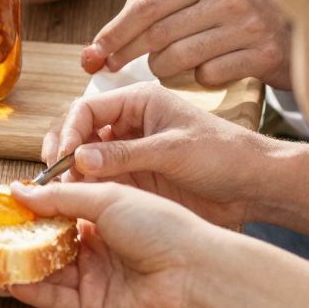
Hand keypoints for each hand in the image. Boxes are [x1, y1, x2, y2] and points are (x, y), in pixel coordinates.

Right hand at [4, 177, 218, 307]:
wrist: (193, 268)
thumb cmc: (161, 224)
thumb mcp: (107, 198)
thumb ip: (60, 198)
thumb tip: (19, 190)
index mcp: (102, 215)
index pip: (56, 211)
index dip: (29, 209)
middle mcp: (96, 246)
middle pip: (48, 244)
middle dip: (19, 240)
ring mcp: (95, 276)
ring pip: (48, 272)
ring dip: (19, 267)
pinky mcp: (95, 306)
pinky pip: (57, 299)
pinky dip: (34, 293)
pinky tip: (10, 283)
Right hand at [41, 81, 271, 230]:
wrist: (254, 186)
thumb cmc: (223, 155)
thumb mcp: (173, 150)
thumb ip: (125, 154)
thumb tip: (79, 159)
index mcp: (138, 103)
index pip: (86, 109)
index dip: (68, 132)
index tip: (62, 158)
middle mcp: (127, 125)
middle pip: (77, 132)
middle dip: (61, 151)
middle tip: (54, 176)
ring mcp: (128, 153)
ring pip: (82, 159)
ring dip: (69, 174)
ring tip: (63, 194)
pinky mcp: (132, 179)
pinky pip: (97, 182)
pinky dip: (83, 191)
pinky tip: (77, 205)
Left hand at [81, 0, 290, 89]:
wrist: (302, 31)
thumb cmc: (237, 18)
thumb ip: (162, 8)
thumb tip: (104, 41)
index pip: (146, 5)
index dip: (114, 31)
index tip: (92, 53)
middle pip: (158, 34)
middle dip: (126, 55)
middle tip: (110, 68)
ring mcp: (248, 25)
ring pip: (180, 59)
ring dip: (163, 70)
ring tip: (167, 69)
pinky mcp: (264, 54)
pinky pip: (210, 76)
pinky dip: (200, 80)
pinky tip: (209, 73)